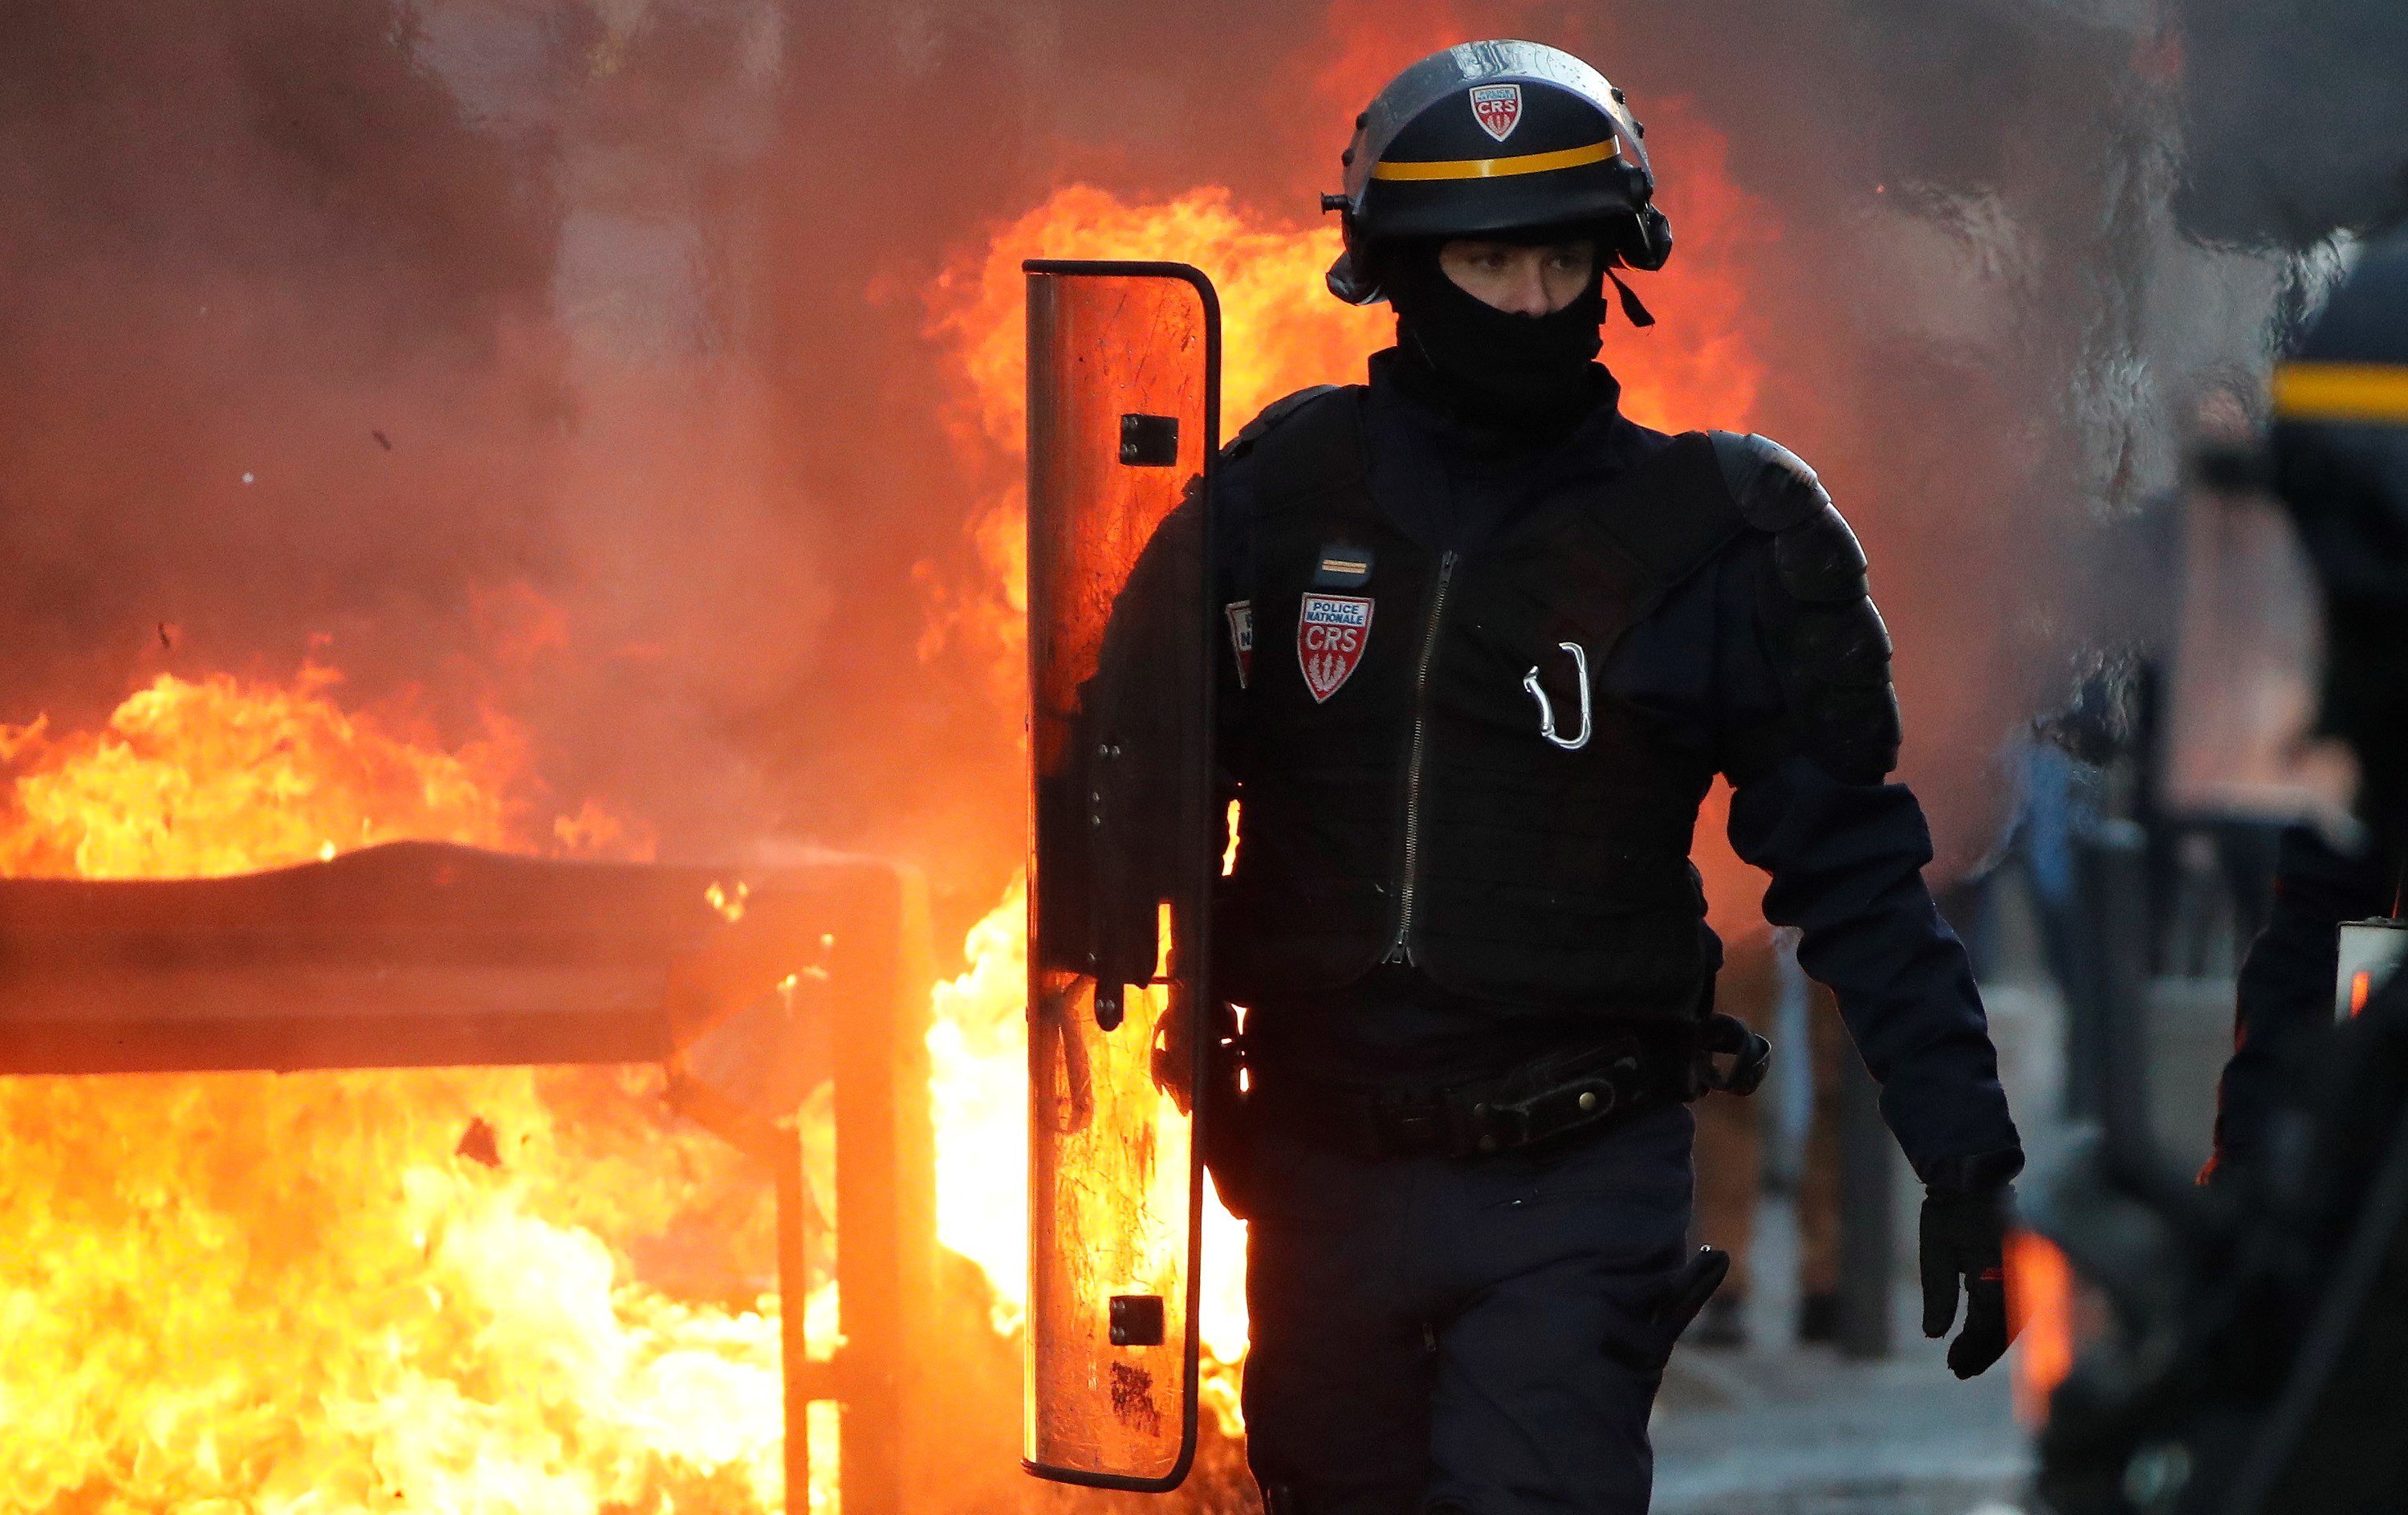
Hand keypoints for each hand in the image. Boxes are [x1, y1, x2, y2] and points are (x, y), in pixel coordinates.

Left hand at [1920, 1184, 2014, 1377]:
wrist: (1974, 1178)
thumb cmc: (1949, 1212)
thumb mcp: (1935, 1250)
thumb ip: (1938, 1293)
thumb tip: (1934, 1334)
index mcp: (1995, 1267)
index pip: (1988, 1321)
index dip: (1973, 1348)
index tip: (1953, 1365)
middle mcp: (2018, 1273)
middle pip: (2007, 1326)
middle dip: (1984, 1352)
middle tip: (1959, 1370)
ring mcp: (2026, 1272)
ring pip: (2015, 1319)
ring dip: (1994, 1343)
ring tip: (1968, 1362)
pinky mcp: (2025, 1270)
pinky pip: (2017, 1306)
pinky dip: (2001, 1326)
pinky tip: (1983, 1339)